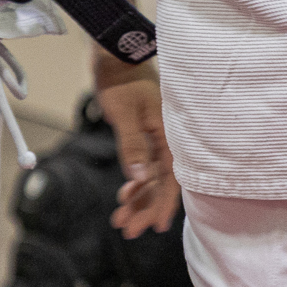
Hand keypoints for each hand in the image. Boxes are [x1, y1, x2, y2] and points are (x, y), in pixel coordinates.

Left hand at [94, 41, 179, 238]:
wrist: (116, 56)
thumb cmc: (122, 80)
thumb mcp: (125, 113)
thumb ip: (133, 144)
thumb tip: (139, 177)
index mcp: (168, 134)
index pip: (171, 176)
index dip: (164, 202)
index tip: (156, 225)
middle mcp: (166, 139)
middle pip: (161, 182)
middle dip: (146, 207)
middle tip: (128, 230)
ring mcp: (156, 138)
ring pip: (152, 177)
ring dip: (139, 199)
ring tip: (120, 220)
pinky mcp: (145, 135)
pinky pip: (144, 166)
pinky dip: (135, 183)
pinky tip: (125, 195)